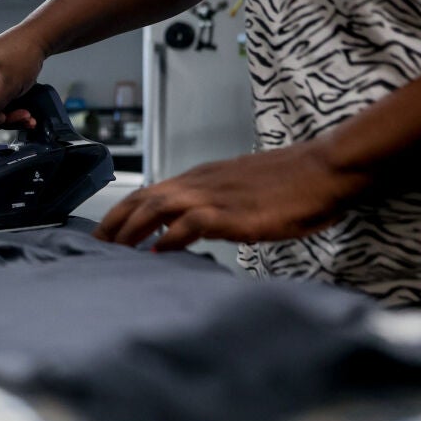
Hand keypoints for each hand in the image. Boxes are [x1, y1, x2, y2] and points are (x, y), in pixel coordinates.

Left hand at [94, 141, 371, 250]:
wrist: (327, 168)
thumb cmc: (292, 183)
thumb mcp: (242, 191)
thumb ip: (214, 207)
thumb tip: (191, 229)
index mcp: (200, 178)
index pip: (147, 191)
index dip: (120, 212)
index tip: (101, 233)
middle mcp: (200, 183)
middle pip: (142, 198)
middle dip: (114, 223)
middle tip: (92, 248)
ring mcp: (215, 195)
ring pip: (158, 206)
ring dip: (131, 229)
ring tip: (112, 251)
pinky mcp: (234, 212)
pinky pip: (192, 222)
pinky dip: (170, 237)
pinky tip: (157, 252)